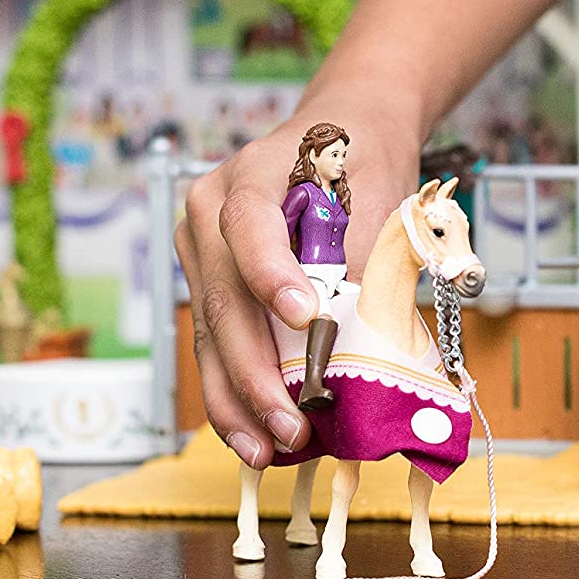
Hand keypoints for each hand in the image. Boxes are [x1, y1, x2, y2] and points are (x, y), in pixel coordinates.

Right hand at [175, 93, 419, 467]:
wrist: (343, 131)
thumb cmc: (360, 159)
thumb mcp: (377, 193)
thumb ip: (365, 259)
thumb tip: (362, 340)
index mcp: (248, 176)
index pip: (248, 226)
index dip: (271, 273)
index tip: (304, 317)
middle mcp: (207, 215)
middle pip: (222, 299)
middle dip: (254, 371)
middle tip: (290, 422)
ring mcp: (200, 254)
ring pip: (209, 335)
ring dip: (236, 398)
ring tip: (266, 447)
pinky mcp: (208, 286)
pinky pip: (214, 345)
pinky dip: (234, 392)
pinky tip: (253, 433)